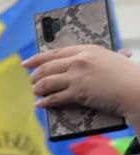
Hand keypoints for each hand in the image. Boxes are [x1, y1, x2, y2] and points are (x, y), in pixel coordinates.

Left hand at [24, 45, 139, 126]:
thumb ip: (103, 57)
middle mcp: (79, 60)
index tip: (26, 63)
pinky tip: (40, 104)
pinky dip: (45, 102)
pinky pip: (54, 98)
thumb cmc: (130, 75)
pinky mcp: (78, 92)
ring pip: (47, 82)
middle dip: (35, 76)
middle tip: (32, 81)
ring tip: (36, 92)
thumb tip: (110, 55)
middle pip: (47, 67)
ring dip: (38, 89)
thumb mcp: (114, 59)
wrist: (136, 90)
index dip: (37, 59)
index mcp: (87, 50)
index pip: (54, 53)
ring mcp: (77, 76)